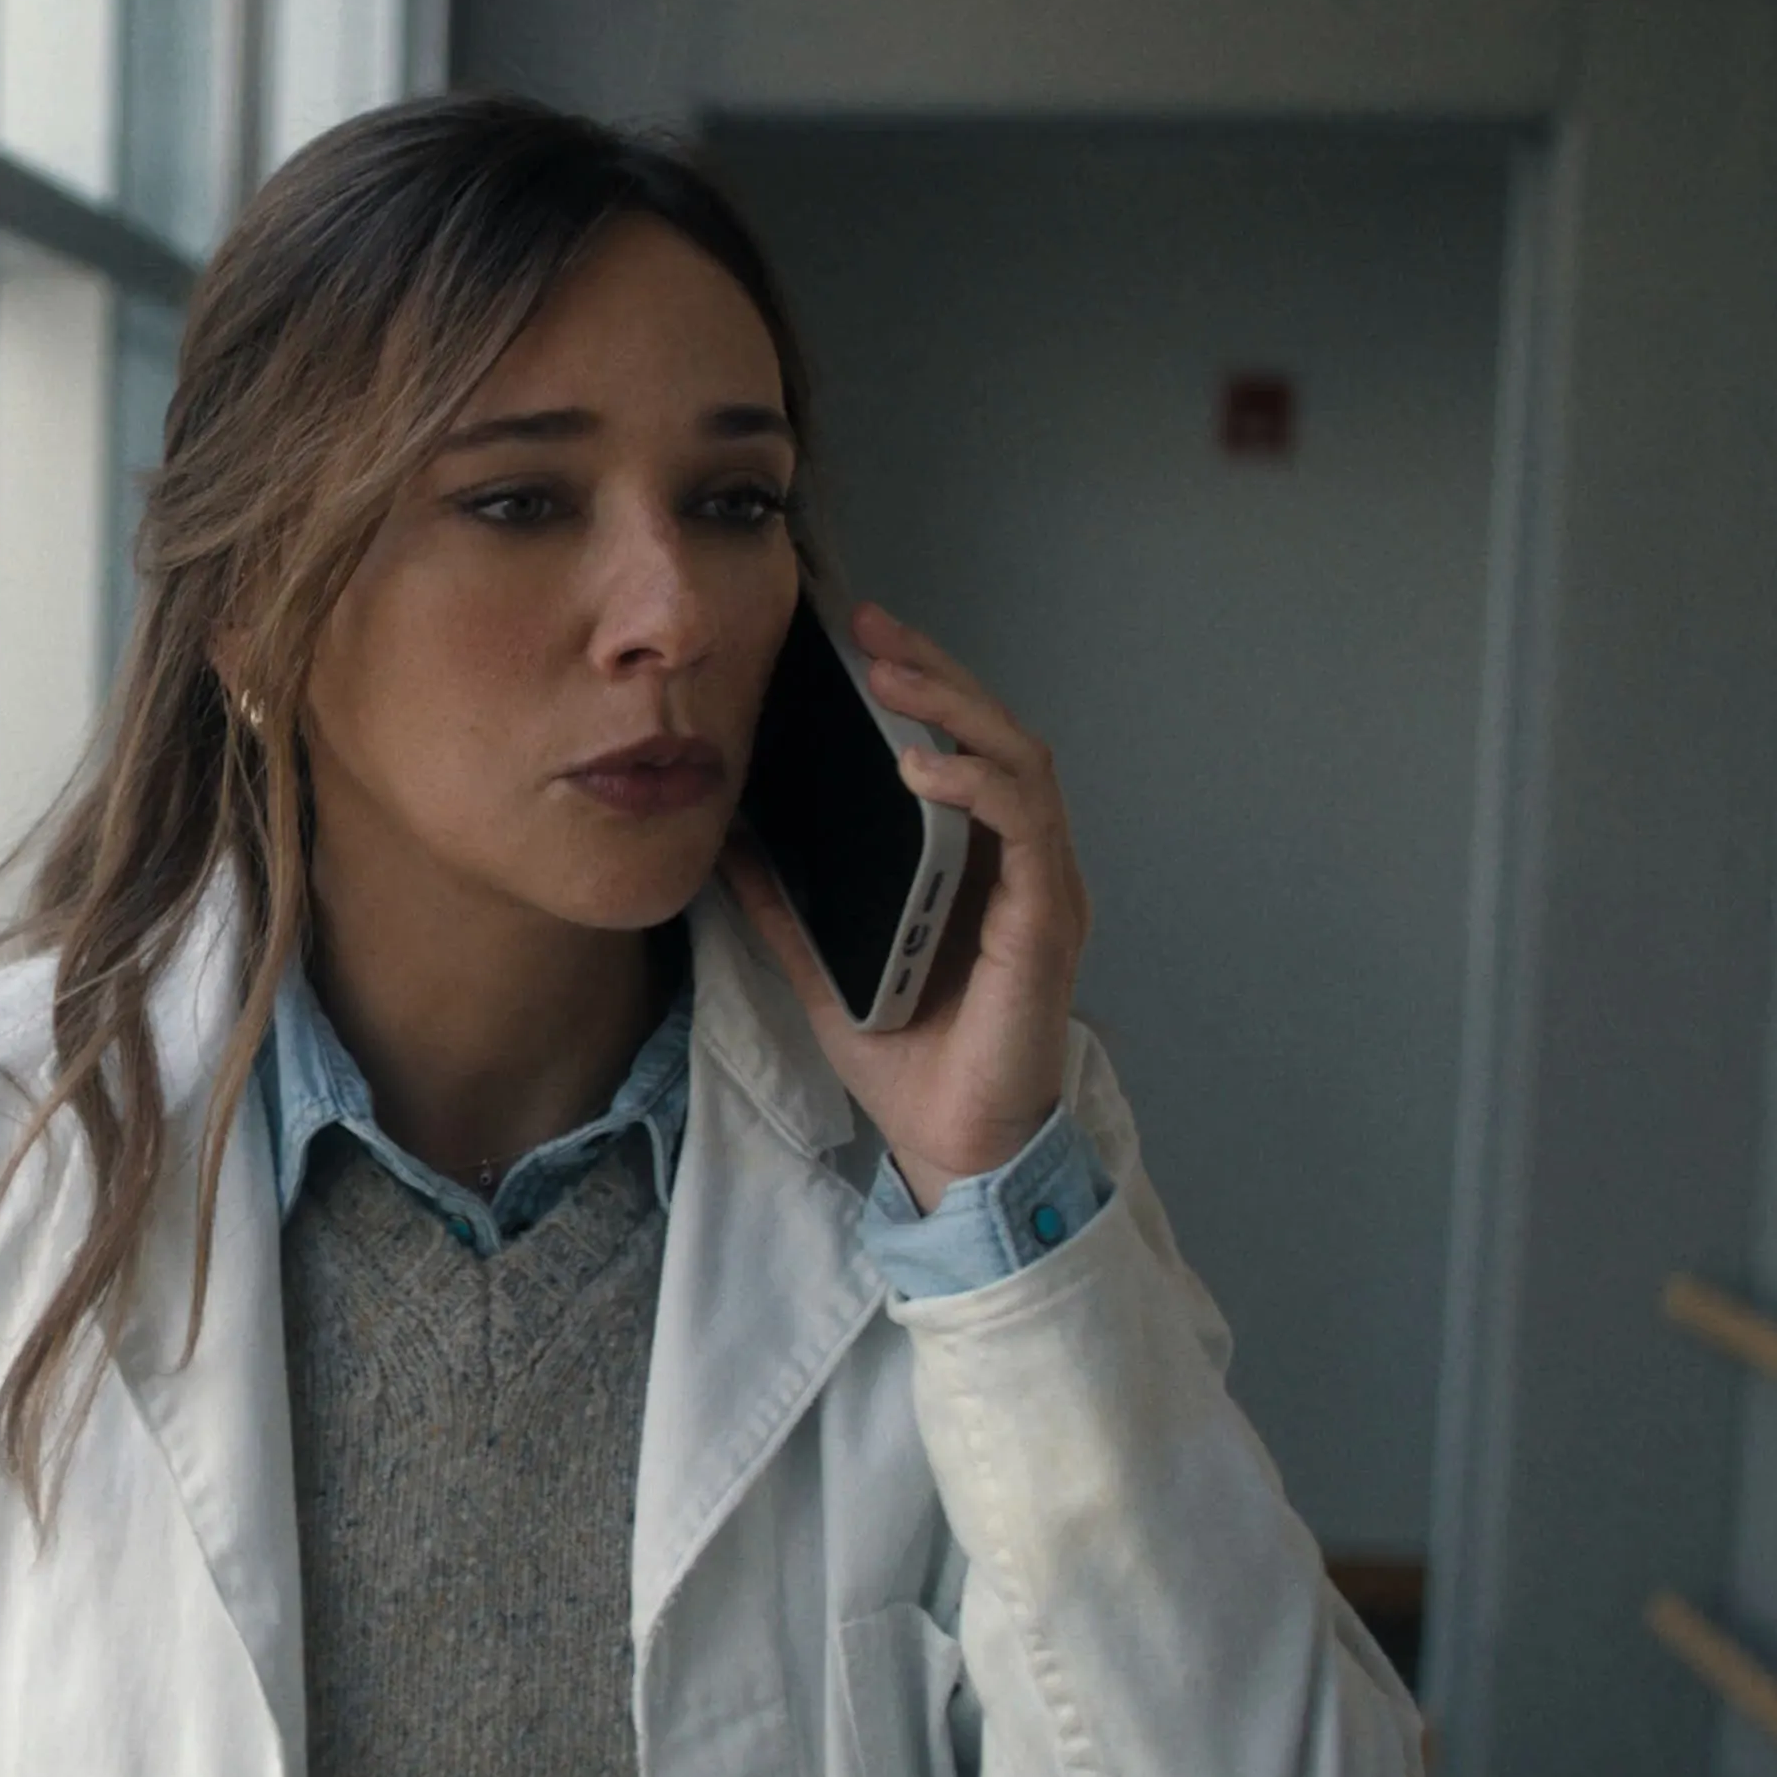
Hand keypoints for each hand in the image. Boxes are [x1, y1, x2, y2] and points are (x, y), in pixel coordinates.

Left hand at [720, 600, 1090, 1202]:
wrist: (950, 1148)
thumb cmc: (907, 1060)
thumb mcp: (822, 963)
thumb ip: (785, 900)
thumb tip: (729, 836)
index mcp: (978, 863)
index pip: (962, 746)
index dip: (920, 685)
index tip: (858, 639)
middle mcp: (1021, 864)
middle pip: (997, 734)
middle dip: (937, 671)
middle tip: (872, 628)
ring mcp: (1042, 889)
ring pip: (1023, 762)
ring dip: (958, 710)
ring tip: (893, 678)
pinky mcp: (1046, 924)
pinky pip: (1028, 830)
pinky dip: (979, 787)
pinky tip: (926, 768)